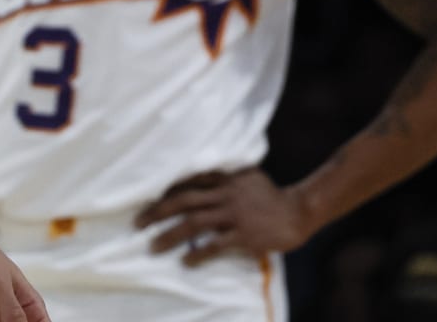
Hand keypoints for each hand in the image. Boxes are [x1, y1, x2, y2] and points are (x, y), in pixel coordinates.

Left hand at [135, 167, 312, 265]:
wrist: (299, 210)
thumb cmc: (268, 194)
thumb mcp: (244, 175)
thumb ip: (221, 174)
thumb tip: (194, 176)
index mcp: (223, 178)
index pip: (186, 181)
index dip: (162, 191)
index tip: (142, 198)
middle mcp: (224, 194)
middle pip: (182, 200)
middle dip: (157, 212)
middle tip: (137, 223)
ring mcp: (234, 214)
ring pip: (194, 223)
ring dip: (170, 235)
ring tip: (153, 246)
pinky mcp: (245, 235)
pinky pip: (216, 245)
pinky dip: (199, 253)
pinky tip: (186, 261)